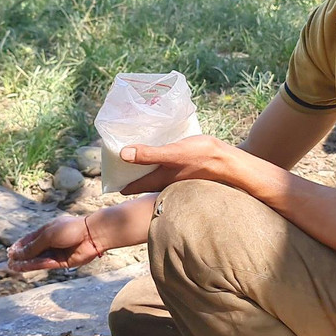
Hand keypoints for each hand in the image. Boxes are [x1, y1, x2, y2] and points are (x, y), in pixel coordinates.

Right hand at [7, 215, 102, 271]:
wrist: (92, 235)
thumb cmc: (71, 229)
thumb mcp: (48, 236)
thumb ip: (33, 246)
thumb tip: (17, 253)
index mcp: (48, 230)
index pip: (31, 239)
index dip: (20, 245)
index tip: (10, 251)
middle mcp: (51, 242)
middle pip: (33, 251)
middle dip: (21, 256)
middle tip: (8, 262)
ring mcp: (56, 252)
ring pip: (37, 259)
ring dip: (25, 263)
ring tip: (12, 267)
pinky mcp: (62, 262)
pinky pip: (45, 264)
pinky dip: (34, 266)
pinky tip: (23, 267)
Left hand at [118, 135, 238, 194]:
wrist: (228, 161)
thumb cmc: (200, 157)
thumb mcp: (172, 153)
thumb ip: (148, 154)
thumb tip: (123, 154)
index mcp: (158, 180)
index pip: (131, 187)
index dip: (118, 182)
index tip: (106, 176)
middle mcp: (164, 181)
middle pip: (140, 181)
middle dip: (127, 174)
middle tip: (114, 163)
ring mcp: (174, 175)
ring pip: (151, 173)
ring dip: (141, 167)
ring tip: (130, 154)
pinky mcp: (182, 167)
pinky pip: (162, 166)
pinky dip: (155, 160)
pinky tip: (156, 149)